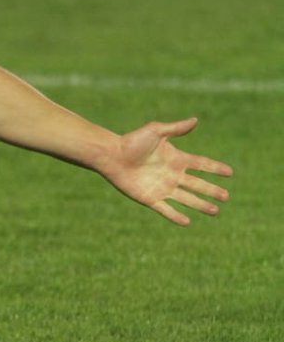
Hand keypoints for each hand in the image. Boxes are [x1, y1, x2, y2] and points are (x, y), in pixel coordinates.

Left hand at [103, 118, 232, 225]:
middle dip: (211, 191)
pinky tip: (187, 222)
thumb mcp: (156, 132)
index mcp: (175, 158)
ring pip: (186, 199)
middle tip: (226, 197)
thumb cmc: (131, 142)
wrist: (111, 155)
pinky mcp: (150, 198)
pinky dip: (176, 216)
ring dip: (200, 205)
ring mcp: (162, 187)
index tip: (230, 172)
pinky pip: (166, 210)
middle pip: (197, 184)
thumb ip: (175, 128)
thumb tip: (195, 120)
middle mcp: (171, 174)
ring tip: (215, 211)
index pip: (200, 164)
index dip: (214, 168)